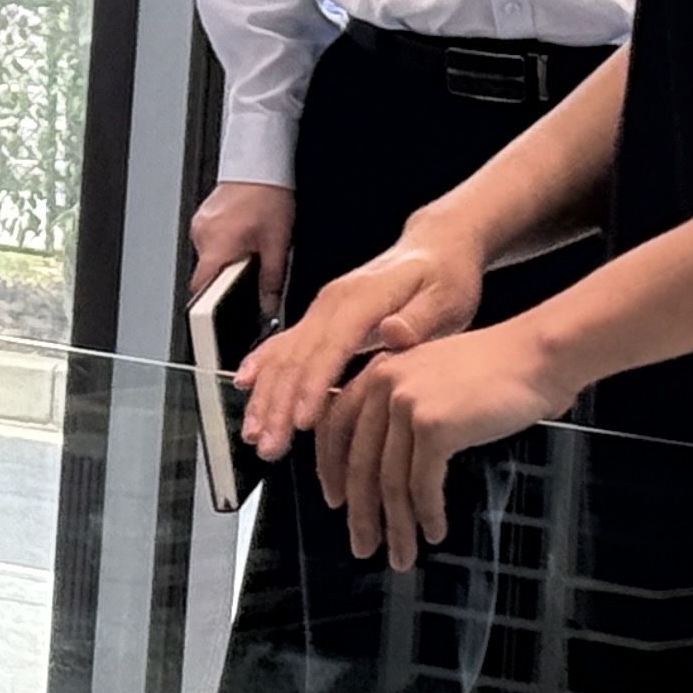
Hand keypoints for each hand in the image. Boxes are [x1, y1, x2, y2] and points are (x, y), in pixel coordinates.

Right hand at [189, 179, 294, 312]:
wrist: (261, 165)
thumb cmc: (268, 197)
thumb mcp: (277, 245)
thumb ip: (271, 281)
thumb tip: (268, 306)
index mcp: (216, 248)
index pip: (200, 290)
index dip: (210, 305)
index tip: (220, 311)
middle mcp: (202, 236)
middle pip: (208, 272)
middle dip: (228, 276)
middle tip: (251, 267)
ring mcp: (200, 223)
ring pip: (210, 255)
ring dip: (228, 258)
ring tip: (250, 243)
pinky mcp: (204, 215)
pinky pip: (210, 239)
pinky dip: (226, 242)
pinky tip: (245, 232)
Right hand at [234, 223, 486, 457]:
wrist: (435, 246)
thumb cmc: (444, 274)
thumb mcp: (447, 296)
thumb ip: (420, 318)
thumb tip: (394, 332)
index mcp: (362, 298)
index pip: (330, 347)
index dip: (313, 386)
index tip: (301, 421)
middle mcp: (332, 303)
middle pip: (296, 357)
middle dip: (277, 405)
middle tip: (269, 445)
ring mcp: (321, 310)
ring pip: (282, 356)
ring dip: (264, 397)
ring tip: (255, 435)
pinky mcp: (319, 319)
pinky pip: (282, 344)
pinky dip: (261, 368)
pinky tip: (246, 387)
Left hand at [312, 316, 575, 567]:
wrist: (538, 356)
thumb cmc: (497, 368)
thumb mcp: (433, 375)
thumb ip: (403, 403)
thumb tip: (386, 455)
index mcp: (379, 371)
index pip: (336, 427)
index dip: (331, 470)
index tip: (335, 501)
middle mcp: (384, 384)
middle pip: (360, 462)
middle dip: (361, 513)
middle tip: (363, 545)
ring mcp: (406, 403)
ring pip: (390, 481)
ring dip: (397, 526)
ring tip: (401, 555)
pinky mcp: (434, 425)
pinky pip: (422, 485)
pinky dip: (427, 515)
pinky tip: (434, 532)